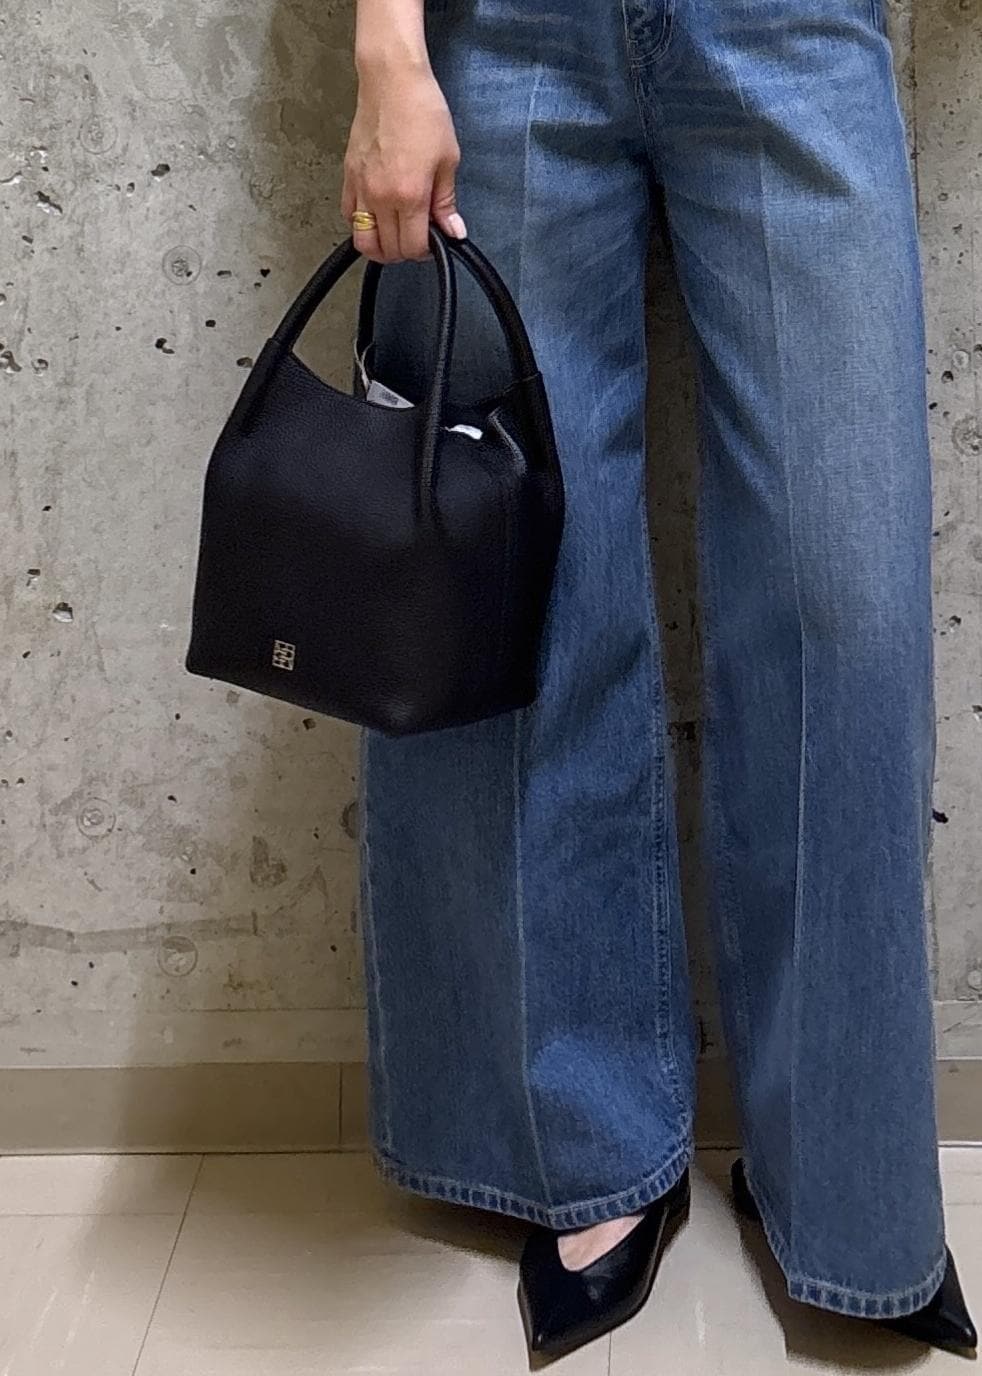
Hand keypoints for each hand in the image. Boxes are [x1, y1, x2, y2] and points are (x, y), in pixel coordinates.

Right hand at [341, 61, 466, 263]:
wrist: (392, 81)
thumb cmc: (421, 111)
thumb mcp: (447, 159)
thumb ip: (446, 202)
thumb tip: (453, 230)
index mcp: (409, 195)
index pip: (412, 247)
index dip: (425, 251)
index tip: (433, 241)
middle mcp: (381, 197)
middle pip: (388, 249)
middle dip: (405, 251)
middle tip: (417, 236)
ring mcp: (361, 188)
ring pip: (363, 241)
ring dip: (380, 247)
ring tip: (394, 235)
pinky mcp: (348, 177)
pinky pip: (348, 216)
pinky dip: (362, 225)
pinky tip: (377, 216)